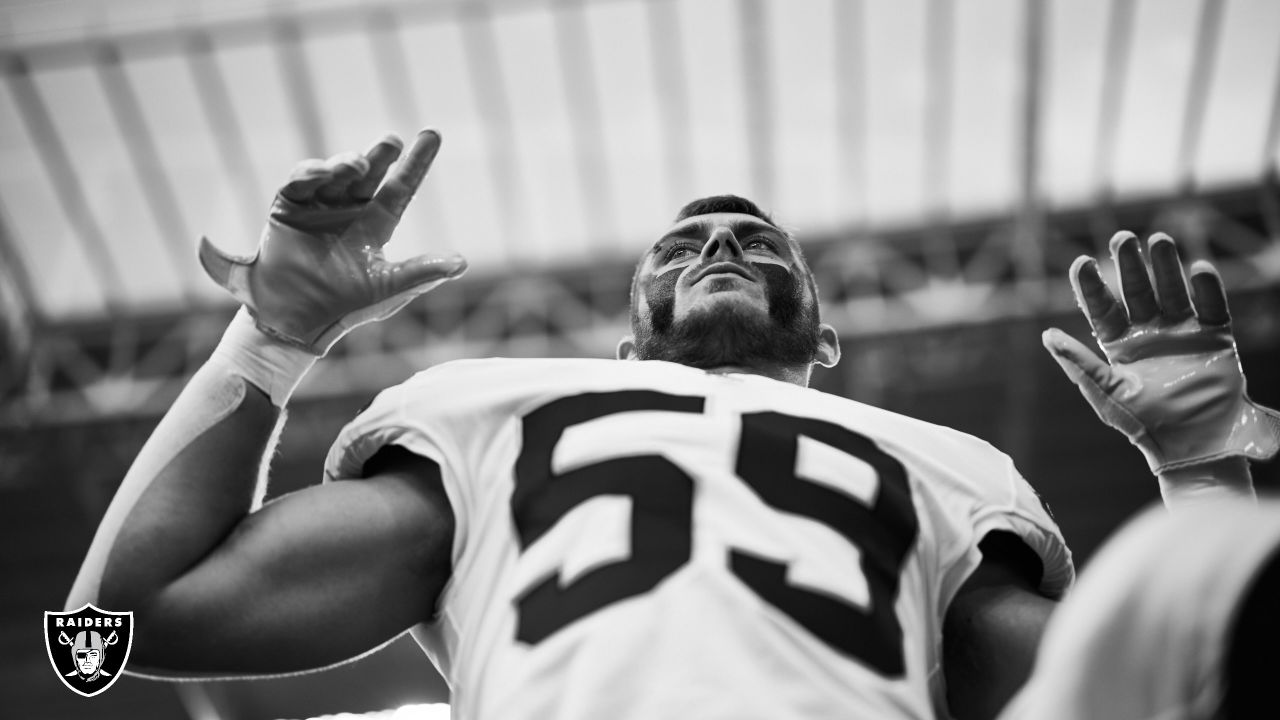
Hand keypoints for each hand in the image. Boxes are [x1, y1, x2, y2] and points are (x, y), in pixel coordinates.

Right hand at [198, 129, 466, 354]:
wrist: (297, 319)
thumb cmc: (346, 305)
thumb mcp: (388, 286)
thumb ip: (421, 272)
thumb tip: (462, 264)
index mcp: (376, 224)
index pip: (401, 187)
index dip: (416, 163)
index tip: (432, 134)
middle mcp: (349, 210)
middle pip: (369, 174)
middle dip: (381, 155)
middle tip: (393, 141)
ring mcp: (318, 206)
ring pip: (336, 173)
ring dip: (346, 163)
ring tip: (358, 164)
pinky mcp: (288, 208)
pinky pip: (300, 182)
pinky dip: (311, 173)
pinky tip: (325, 173)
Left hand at [1042, 231, 1279, 472]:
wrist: (1190, 447)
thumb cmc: (1142, 424)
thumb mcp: (1105, 392)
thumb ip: (1079, 363)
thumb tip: (1047, 335)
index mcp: (1118, 345)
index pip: (1102, 308)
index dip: (1092, 286)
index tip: (1082, 262)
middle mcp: (1149, 334)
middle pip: (1137, 291)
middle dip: (1129, 265)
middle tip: (1122, 238)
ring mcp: (1182, 334)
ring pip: (1172, 291)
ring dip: (1166, 267)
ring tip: (1159, 240)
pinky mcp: (1215, 339)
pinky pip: (1211, 308)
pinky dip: (1206, 289)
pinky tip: (1198, 268)